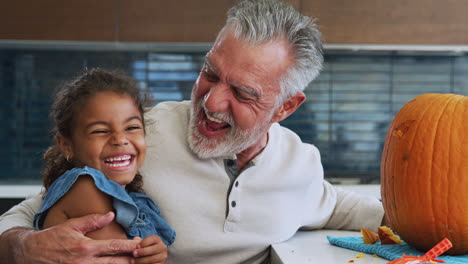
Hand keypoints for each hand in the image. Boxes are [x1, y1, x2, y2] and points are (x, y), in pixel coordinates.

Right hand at [5, 212, 139, 263]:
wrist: (30, 253)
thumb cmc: (52, 238)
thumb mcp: (72, 226)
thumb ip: (93, 221)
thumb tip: (111, 215)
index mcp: (86, 247)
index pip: (114, 247)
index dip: (129, 246)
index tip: (139, 244)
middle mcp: (85, 262)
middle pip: (115, 263)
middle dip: (130, 260)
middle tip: (142, 257)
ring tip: (132, 263)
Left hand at [132, 235, 167, 263]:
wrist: (153, 257)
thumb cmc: (146, 248)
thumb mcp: (144, 243)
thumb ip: (140, 241)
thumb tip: (135, 238)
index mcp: (158, 240)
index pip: (152, 239)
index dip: (144, 242)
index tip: (136, 246)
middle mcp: (162, 247)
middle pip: (153, 249)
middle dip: (142, 252)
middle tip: (134, 254)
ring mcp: (163, 256)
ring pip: (152, 259)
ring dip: (141, 260)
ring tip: (133, 261)